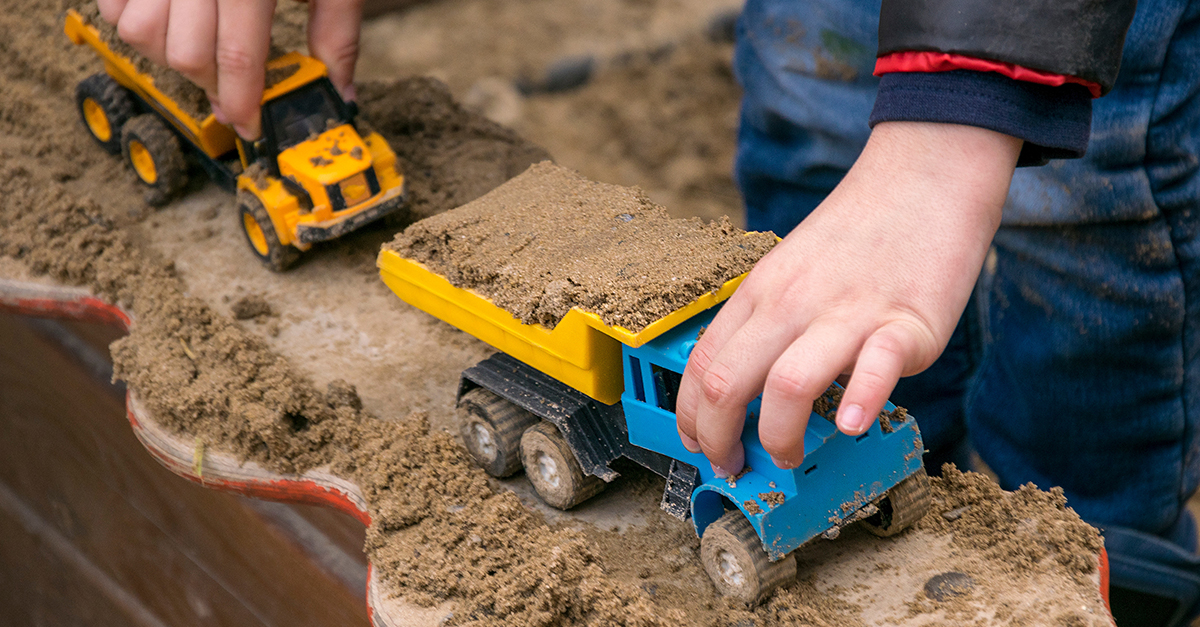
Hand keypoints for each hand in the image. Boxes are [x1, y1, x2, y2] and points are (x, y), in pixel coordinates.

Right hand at [98, 0, 363, 138]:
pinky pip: (110, 5)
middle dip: (210, 84)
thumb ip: (335, 32)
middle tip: (234, 85)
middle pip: (183, 54)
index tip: (250, 127)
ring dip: (169, 55)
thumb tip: (338, 95)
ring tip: (204, 47)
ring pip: (137, 33)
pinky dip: (135, 23)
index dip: (243, 103)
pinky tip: (174, 19)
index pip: (237, 57)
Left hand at [675, 121, 1021, 475]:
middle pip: (727, 384)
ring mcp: (848, 313)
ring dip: (780, 439)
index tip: (699, 445)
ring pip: (787, 387)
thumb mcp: (790, 271)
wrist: (923, 177)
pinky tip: (851, 424)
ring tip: (791, 456)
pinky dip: (859, 402)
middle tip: (736, 467)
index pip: (702, 365)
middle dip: (719, 441)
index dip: (691, 418)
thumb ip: (769, 323)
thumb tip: (749, 388)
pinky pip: (875, 367)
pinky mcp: (906, 323)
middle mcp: (793, 304)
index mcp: (761, 294)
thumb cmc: (857, 234)